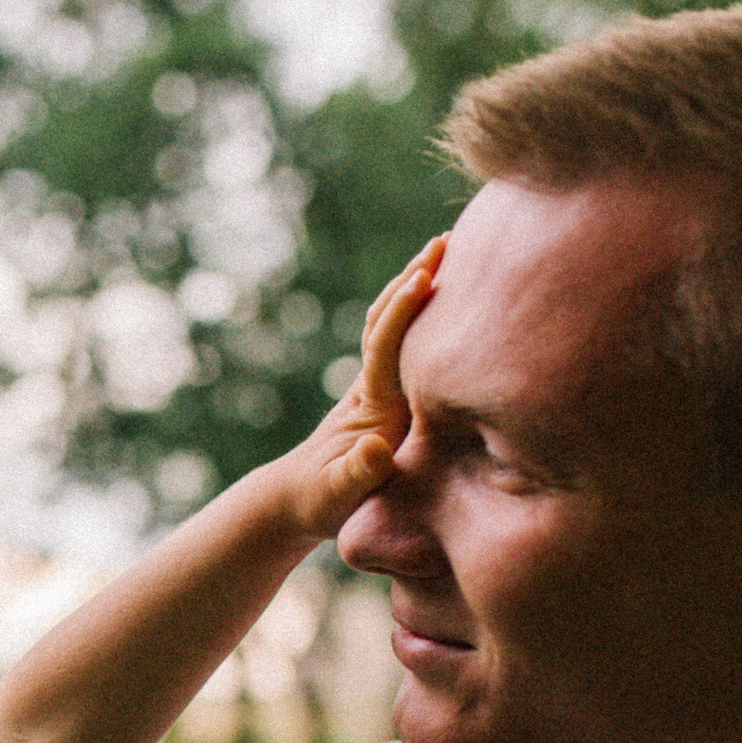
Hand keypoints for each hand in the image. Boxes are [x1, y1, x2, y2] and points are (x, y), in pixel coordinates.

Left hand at [262, 232, 446, 536]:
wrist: (294, 501)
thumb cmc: (319, 503)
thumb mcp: (337, 496)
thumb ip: (357, 475)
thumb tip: (374, 451)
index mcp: (373, 406)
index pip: (386, 348)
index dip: (403, 312)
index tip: (426, 275)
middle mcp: (374, 388)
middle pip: (386, 322)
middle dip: (412, 279)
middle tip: (447, 238)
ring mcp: (376, 387)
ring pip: (391, 326)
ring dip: (414, 287)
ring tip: (447, 250)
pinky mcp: (381, 393)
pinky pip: (400, 342)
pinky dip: (415, 313)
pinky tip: (437, 292)